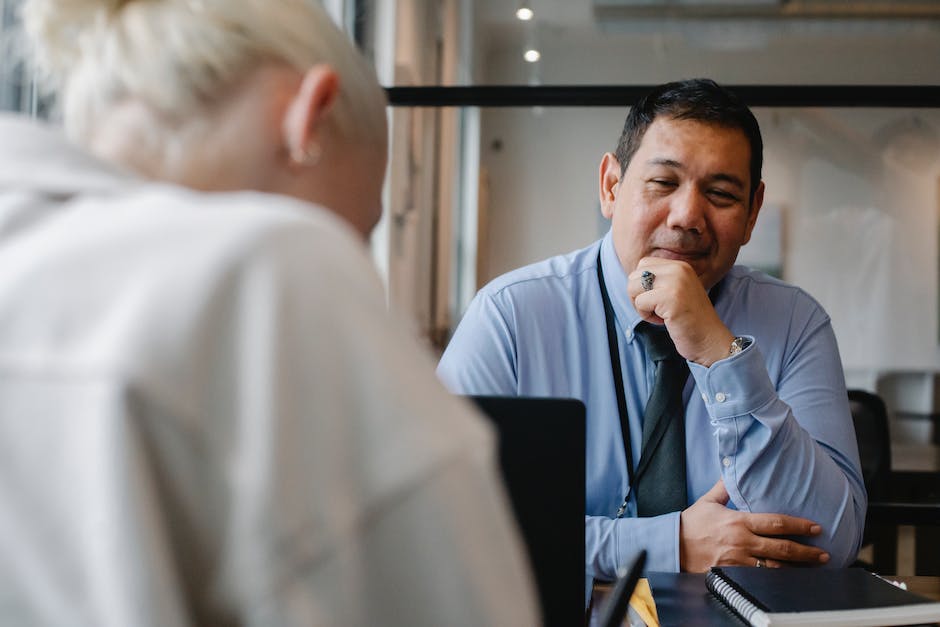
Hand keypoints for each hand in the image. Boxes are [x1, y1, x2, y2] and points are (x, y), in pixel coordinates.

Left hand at [627, 257, 733, 365]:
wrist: (711, 340)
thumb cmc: (691, 320)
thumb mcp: (677, 291)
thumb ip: (660, 281)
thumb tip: (632, 279)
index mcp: (680, 266)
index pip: (643, 264)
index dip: (642, 285)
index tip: (658, 300)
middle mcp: (678, 269)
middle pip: (635, 275)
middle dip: (638, 296)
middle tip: (657, 310)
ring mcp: (675, 282)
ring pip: (633, 287)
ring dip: (641, 306)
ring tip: (661, 314)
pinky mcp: (670, 298)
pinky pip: (640, 303)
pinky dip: (647, 316)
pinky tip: (664, 321)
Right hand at [679, 480, 829, 571]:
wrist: (672, 547)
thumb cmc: (690, 524)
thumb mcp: (707, 502)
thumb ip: (724, 488)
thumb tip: (733, 470)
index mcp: (738, 521)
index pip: (776, 523)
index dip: (799, 525)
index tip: (815, 527)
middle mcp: (742, 541)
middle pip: (782, 547)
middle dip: (806, 551)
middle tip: (824, 553)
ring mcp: (738, 560)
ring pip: (775, 567)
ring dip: (796, 568)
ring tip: (813, 568)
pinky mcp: (733, 574)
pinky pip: (760, 578)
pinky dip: (776, 578)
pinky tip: (789, 579)